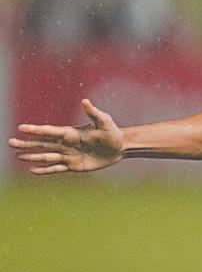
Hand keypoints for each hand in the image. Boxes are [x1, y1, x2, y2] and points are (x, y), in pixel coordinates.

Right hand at [8, 99, 123, 174]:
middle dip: (27, 143)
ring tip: (18, 156)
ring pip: (46, 156)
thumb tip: (85, 101)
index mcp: (70, 132)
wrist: (120, 148)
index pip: (49, 131)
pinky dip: (45, 169)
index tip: (21, 128)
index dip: (35, 130)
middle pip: (42, 144)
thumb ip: (94, 113)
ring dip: (32, 156)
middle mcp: (66, 143)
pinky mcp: (74, 165)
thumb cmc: (112, 133)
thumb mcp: (104, 122)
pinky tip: (33, 170)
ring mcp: (69, 155)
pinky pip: (56, 168)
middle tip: (10, 142)